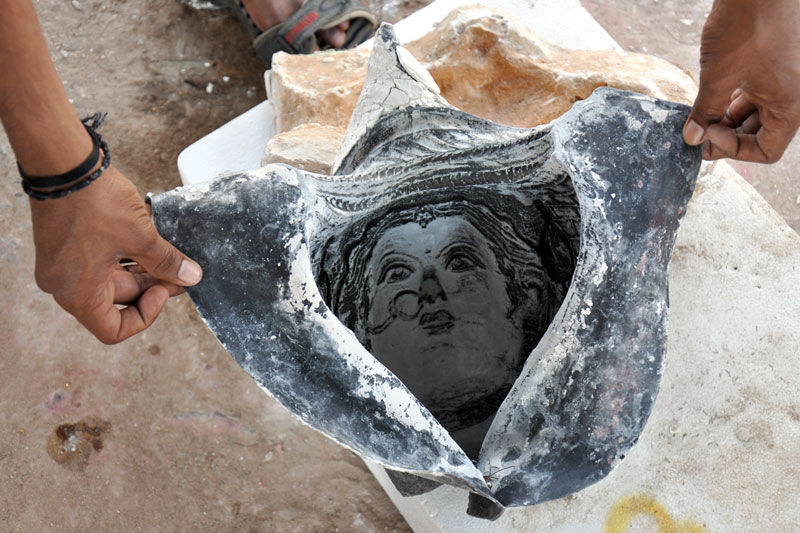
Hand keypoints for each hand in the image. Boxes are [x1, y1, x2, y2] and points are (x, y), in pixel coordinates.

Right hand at [29, 166, 202, 343]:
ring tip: (169, 257)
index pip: (113, 330)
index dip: (146, 316)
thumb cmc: (92, 201)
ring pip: (109, 281)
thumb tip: (191, 278)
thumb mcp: (140, 237)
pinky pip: (98, 263)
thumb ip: (166, 262)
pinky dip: (124, 259)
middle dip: (151, 288)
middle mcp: (64, 286)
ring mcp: (62, 266)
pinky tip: (149, 245)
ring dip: (140, 273)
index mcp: (77, 294)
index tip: (165, 290)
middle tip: (180, 273)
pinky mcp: (65, 247)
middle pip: (114, 303)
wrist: (62, 161)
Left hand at [683, 0, 799, 161]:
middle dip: (728, 136)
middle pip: (761, 132)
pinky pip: (755, 92)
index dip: (734, 150)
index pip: (768, 150)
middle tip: (696, 134)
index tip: (707, 136)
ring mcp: (784, 78)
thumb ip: (707, 111)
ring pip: (756, 112)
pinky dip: (733, 99)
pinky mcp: (772, 64)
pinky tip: (710, 97)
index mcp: (791, 105)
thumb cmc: (747, 25)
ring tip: (700, 116)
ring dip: (727, 118)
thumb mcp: (719, 76)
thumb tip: (693, 137)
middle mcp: (793, 94)